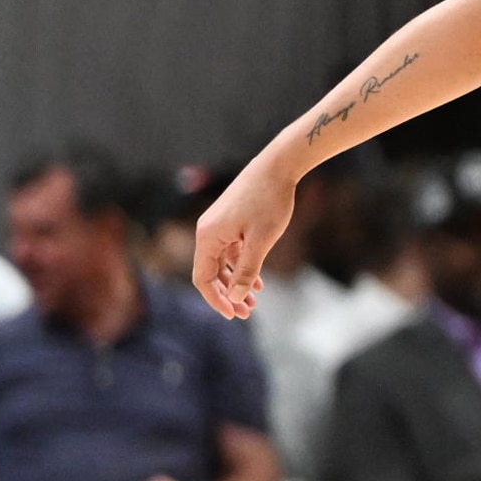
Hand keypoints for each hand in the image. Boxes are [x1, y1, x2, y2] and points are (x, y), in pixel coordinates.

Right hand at [193, 156, 298, 318]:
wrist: (277, 167)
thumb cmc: (269, 201)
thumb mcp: (261, 241)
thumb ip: (248, 270)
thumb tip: (237, 296)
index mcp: (208, 237)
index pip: (202, 278)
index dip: (216, 299)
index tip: (233, 314)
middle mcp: (208, 232)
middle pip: (211, 273)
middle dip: (227, 294)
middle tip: (246, 313)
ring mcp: (219, 226)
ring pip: (223, 264)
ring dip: (237, 283)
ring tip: (254, 302)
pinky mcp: (231, 222)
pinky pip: (232, 252)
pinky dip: (243, 267)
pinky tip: (259, 282)